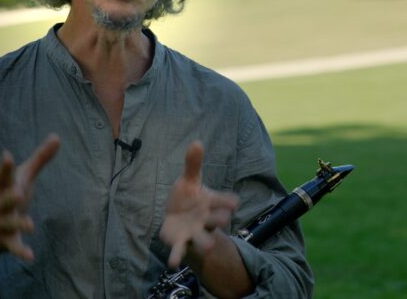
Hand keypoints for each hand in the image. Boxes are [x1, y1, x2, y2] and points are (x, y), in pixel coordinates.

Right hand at [0, 134, 59, 260]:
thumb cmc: (10, 197)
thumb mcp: (25, 177)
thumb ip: (40, 159)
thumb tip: (57, 136)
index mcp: (4, 188)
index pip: (3, 176)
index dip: (5, 167)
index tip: (6, 155)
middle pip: (1, 201)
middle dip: (8, 197)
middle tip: (18, 193)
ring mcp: (0, 224)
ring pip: (7, 224)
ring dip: (17, 223)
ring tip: (31, 225)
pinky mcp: (4, 241)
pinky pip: (12, 246)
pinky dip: (20, 251)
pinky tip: (30, 256)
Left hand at [159, 141, 238, 267]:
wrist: (176, 217)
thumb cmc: (188, 197)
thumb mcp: (189, 179)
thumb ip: (193, 164)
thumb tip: (196, 142)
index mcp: (211, 202)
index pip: (223, 201)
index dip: (228, 202)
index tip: (234, 202)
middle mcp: (206, 219)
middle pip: (216, 220)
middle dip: (220, 220)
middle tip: (225, 220)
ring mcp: (194, 231)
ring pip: (202, 238)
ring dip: (205, 242)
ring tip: (208, 247)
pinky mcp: (180, 241)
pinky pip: (180, 250)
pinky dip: (177, 256)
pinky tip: (172, 263)